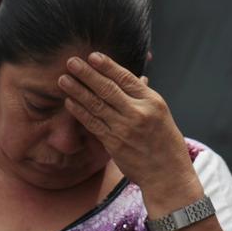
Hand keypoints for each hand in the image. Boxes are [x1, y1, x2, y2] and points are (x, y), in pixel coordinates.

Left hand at [58, 52, 193, 195]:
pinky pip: (93, 124)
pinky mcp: (114, 144)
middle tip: (71, 61)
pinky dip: (80, 112)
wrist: (167, 175)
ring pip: (96, 105)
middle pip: (108, 89)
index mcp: (152, 101)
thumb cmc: (166, 142)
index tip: (92, 56)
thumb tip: (138, 76)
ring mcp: (125, 129)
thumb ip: (145, 95)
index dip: (107, 66)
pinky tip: (69, 102)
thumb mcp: (161, 113)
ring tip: (63, 79)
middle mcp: (138, 113)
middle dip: (87, 74)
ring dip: (78, 91)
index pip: (126, 78)